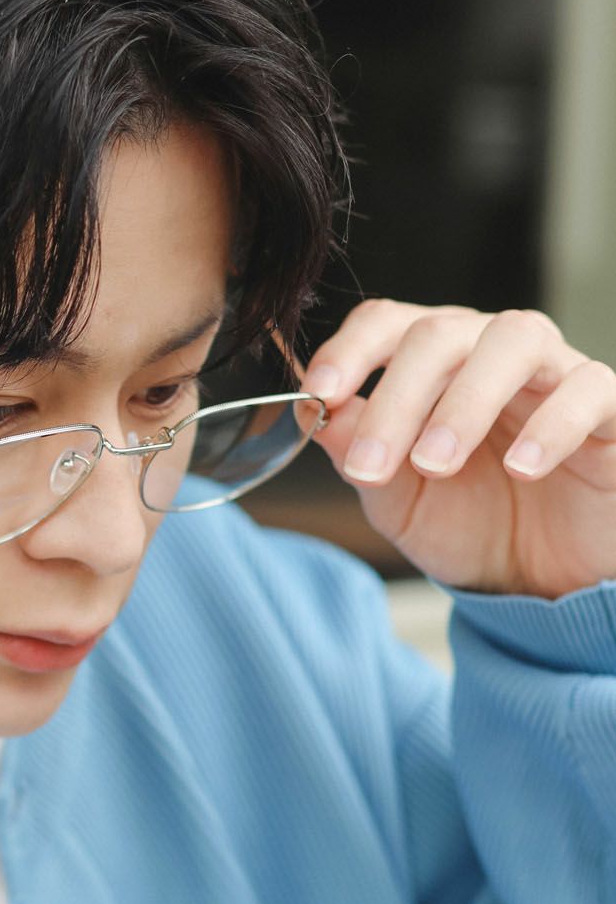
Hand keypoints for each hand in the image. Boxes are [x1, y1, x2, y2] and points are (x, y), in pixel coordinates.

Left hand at [298, 299, 615, 598]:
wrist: (542, 580)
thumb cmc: (470, 525)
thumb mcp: (399, 501)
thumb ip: (359, 455)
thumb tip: (316, 414)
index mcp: (434, 365)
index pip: (388, 323)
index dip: (350, 350)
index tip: (319, 394)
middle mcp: (492, 353)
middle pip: (440, 333)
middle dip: (396, 399)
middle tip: (371, 466)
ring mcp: (556, 373)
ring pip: (514, 340)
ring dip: (464, 400)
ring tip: (435, 463)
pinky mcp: (611, 409)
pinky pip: (589, 389)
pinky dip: (551, 424)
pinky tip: (520, 467)